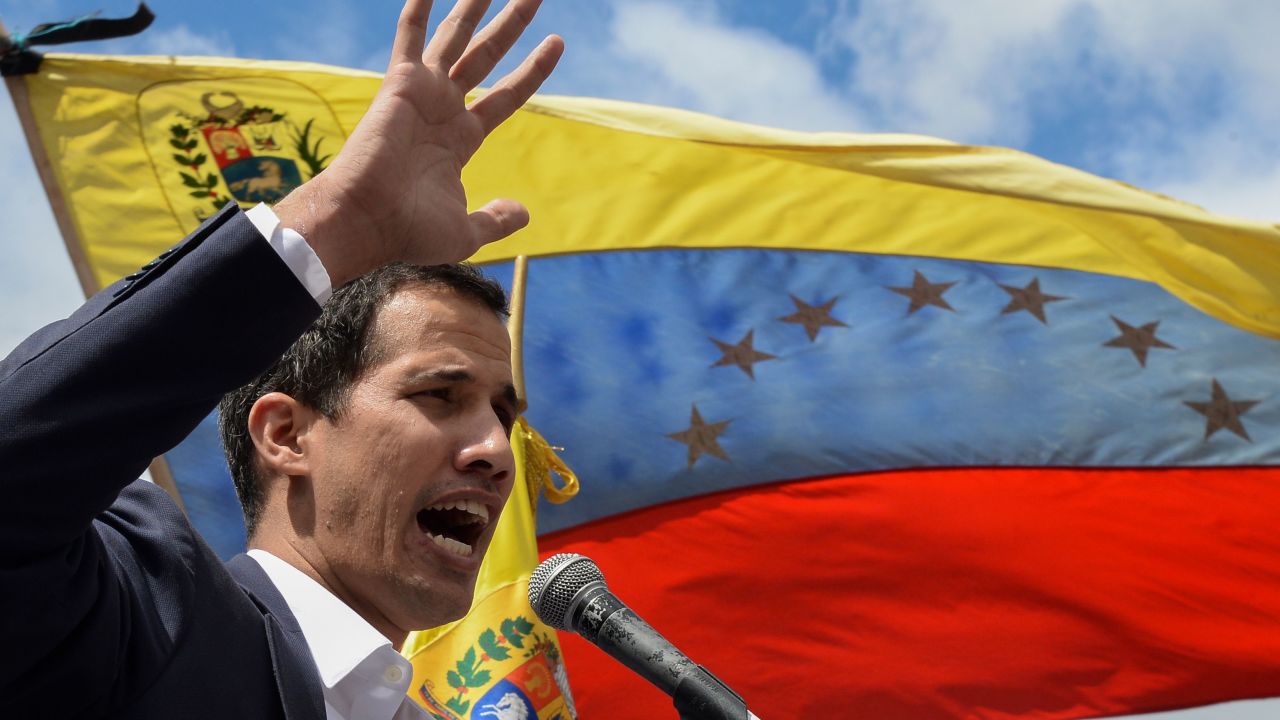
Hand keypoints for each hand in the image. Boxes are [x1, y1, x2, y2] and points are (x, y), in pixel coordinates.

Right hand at [274, 0, 562, 285]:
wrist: (369, 221)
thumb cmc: (409, 231)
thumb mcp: (465, 231)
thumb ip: (496, 220)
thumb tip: (525, 212)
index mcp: (460, 138)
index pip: (506, 95)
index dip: (533, 69)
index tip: (557, 42)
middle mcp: (443, 109)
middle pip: (486, 56)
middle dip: (510, 25)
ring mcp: (422, 94)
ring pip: (456, 37)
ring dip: (474, 6)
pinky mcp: (401, 85)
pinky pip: (410, 36)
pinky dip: (419, 9)